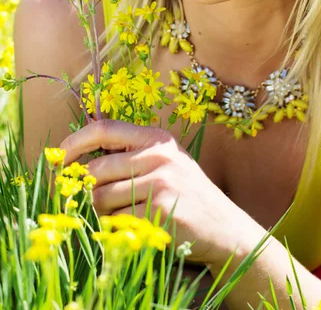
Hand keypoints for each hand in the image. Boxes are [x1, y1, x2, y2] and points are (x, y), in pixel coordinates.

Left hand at [60, 119, 246, 264]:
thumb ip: (129, 155)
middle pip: (96, 170)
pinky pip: (116, 221)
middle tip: (88, 201)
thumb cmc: (185, 194)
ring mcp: (161, 182)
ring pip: (102, 199)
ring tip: (123, 215)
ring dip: (102, 212)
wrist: (223, 226)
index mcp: (156, 138)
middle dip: (86, 190)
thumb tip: (78, 160)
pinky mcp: (160, 211)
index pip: (104, 129)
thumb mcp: (164, 162)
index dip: (75, 142)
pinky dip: (117, 229)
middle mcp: (159, 155)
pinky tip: (135, 227)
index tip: (59, 156)